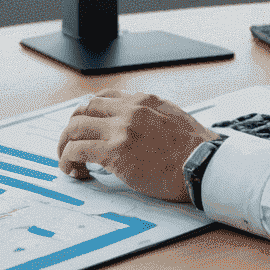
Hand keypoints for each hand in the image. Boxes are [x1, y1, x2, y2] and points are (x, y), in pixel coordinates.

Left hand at [56, 90, 217, 202]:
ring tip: (68, 162)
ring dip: (65, 145)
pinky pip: (78, 150)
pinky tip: (74, 172)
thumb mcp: (173, 117)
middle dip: (71, 128)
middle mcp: (129, 110)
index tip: (84, 126)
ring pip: (75, 128)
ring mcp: (121, 130)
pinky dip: (68, 160)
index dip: (88, 113)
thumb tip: (138, 125)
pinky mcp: (115, 152)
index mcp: (143, 101)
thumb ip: (151, 116)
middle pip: (83, 109)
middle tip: (70, 145)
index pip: (103, 97)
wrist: (203, 164)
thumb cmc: (195, 149)